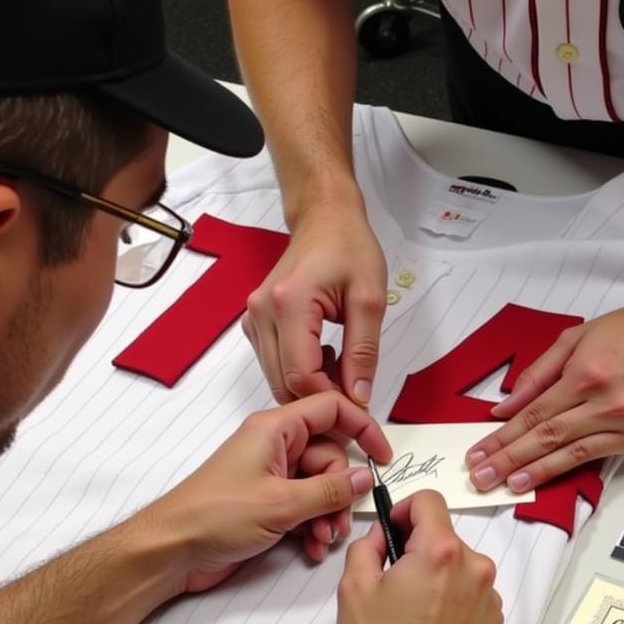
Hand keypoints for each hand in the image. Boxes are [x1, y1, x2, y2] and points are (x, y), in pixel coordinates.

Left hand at [136, 393, 392, 591]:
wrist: (172, 551)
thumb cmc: (213, 516)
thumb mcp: (282, 503)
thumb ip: (329, 489)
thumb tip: (363, 478)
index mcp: (275, 428)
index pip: (331, 410)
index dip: (362, 428)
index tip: (382, 456)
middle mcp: (275, 446)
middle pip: (330, 456)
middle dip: (340, 491)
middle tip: (337, 521)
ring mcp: (271, 475)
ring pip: (320, 485)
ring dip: (327, 514)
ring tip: (321, 539)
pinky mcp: (267, 502)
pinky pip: (305, 505)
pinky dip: (312, 526)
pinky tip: (309, 547)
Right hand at [242, 200, 386, 405]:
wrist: (324, 219)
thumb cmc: (348, 248)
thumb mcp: (369, 298)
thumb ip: (364, 350)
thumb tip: (359, 395)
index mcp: (289, 303)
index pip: (301, 374)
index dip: (329, 397)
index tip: (357, 403)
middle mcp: (261, 312)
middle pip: (282, 382)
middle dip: (318, 396)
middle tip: (354, 389)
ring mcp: (253, 317)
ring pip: (275, 377)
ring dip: (308, 385)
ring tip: (342, 365)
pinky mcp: (255, 321)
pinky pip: (272, 362)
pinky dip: (296, 371)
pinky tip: (322, 354)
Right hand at [335, 491, 502, 623]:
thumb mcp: (353, 588)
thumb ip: (366, 545)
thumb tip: (381, 536)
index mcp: (440, 552)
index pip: (429, 501)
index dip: (404, 508)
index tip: (393, 527)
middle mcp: (474, 569)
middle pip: (444, 535)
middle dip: (417, 547)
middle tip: (392, 577)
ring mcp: (488, 599)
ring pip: (458, 565)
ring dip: (436, 573)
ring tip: (409, 609)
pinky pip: (471, 593)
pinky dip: (451, 598)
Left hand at [465, 293, 623, 491]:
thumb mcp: (578, 337)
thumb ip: (539, 373)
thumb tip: (507, 405)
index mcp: (584, 374)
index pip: (533, 414)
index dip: (502, 437)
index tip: (479, 451)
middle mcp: (604, 402)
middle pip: (545, 438)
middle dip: (507, 459)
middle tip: (480, 477)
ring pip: (568, 453)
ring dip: (533, 472)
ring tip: (504, 485)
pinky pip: (596, 456)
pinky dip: (567, 469)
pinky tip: (544, 477)